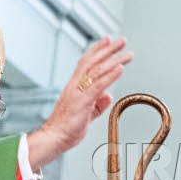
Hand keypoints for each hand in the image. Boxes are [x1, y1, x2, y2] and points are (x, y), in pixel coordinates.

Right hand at [27, 37, 132, 170]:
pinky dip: (110, 75)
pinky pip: (98, 85)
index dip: (97, 50)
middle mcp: (75, 86)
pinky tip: (120, 68)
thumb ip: (97, 105)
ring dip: (114, 60)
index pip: (86, 63)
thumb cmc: (66, 129)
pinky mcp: (82, 102)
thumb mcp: (86, 114)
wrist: (53, 138)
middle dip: (108, 50)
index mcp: (74, 87)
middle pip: (92, 62)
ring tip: (127, 53)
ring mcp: (78, 92)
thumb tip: (108, 96)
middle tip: (122, 40)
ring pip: (97, 70)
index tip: (107, 41)